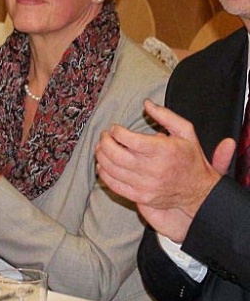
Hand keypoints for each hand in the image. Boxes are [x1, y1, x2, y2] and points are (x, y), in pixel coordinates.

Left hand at [95, 100, 229, 241]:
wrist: (199, 191)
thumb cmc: (190, 159)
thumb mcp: (186, 132)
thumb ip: (165, 116)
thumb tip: (146, 103)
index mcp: (164, 151)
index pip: (131, 141)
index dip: (117, 132)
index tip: (114, 128)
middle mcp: (153, 169)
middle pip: (116, 155)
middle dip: (105, 143)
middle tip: (104, 136)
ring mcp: (145, 185)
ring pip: (112, 170)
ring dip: (101, 157)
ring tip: (101, 148)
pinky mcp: (140, 197)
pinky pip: (114, 185)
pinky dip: (104, 174)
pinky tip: (102, 165)